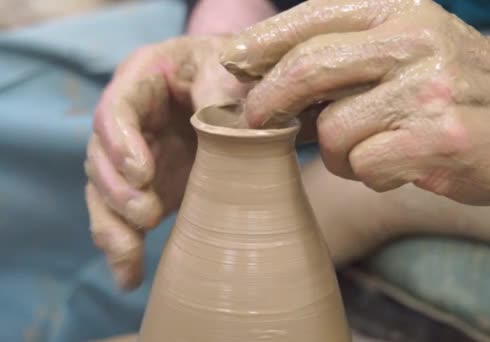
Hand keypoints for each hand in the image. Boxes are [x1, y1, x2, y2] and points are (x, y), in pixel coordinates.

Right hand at [84, 36, 246, 289]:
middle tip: (147, 214)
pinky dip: (125, 248)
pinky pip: (124, 217)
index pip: (116, 108)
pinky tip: (129, 278)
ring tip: (129, 256)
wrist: (245, 93)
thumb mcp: (232, 69)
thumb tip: (215, 118)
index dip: (121, 143)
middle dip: (118, 189)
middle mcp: (130, 119)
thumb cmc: (236, 71)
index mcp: (143, 79)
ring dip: (113, 226)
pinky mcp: (148, 186)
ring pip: (105, 192)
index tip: (143, 173)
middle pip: (101, 155)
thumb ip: (222, 89)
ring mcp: (136, 155)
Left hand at [220, 0, 489, 204]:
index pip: (313, 16)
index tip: (231, 63)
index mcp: (399, 10)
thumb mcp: (408, 47)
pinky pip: (365, 165)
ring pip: (335, 130)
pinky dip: (368, 175)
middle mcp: (413, 40)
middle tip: (258, 122)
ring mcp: (428, 88)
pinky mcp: (439, 137)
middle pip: (308, 68)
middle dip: (270, 101)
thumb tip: (271, 79)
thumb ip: (348, 56)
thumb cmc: (456, 84)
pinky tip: (396, 167)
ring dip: (338, 152)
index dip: (262, 41)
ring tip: (367, 151)